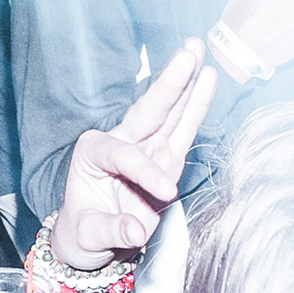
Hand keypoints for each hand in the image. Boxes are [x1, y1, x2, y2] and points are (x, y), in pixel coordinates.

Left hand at [50, 38, 216, 272]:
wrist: (94, 242)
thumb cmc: (84, 233)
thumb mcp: (89, 236)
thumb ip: (113, 230)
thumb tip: (136, 232)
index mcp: (92, 152)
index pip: (123, 154)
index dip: (146, 171)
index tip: (167, 191)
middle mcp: (120, 141)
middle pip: (148, 110)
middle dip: (169, 83)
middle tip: (188, 52)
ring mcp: (145, 147)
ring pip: (168, 112)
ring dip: (185, 83)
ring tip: (198, 49)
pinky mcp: (165, 158)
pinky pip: (183, 130)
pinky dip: (196, 105)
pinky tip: (208, 78)